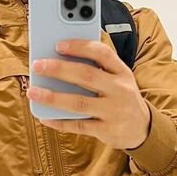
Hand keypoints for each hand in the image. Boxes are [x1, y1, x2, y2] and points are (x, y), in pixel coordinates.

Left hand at [28, 40, 150, 149]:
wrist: (143, 128)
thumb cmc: (122, 96)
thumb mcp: (119, 78)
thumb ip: (98, 68)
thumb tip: (60, 58)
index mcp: (122, 72)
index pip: (102, 53)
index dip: (80, 47)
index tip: (58, 44)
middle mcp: (120, 90)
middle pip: (87, 76)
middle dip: (59, 69)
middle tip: (37, 66)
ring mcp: (114, 111)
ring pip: (79, 103)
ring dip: (53, 97)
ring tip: (33, 92)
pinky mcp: (107, 130)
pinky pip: (79, 126)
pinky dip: (60, 122)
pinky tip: (44, 117)